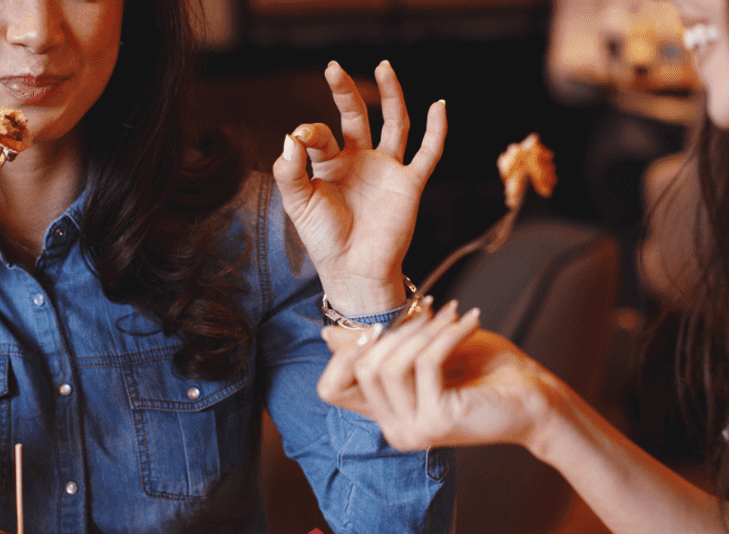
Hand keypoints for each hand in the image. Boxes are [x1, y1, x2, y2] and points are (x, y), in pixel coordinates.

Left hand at [272, 60, 446, 315]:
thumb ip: (289, 172)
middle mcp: (360, 161)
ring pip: (394, 124)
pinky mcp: (409, 185)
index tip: (301, 139)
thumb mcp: (299, 205)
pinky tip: (438, 106)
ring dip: (391, 95)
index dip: (310, 132)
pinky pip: (428, 153)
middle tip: (333, 68)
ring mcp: (386, 170)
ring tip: (384, 67)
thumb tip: (290, 136)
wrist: (354, 272)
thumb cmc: (325, 241)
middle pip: (357, 116)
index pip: (321, 135)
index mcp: (330, 165)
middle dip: (345, 93)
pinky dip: (436, 130)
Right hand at [317, 303, 563, 450]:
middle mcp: (394, 431)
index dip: (343, 352)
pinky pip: (425, 364)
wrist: (537, 398)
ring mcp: (414, 430)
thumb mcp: (426, 351)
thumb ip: (383, 346)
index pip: (331, 389)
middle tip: (432, 308)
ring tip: (452, 313)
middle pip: (362, 368)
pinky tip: (469, 320)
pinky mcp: (438, 421)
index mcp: (387, 416)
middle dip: (395, 329)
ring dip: (422, 330)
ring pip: (390, 366)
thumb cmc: (485, 371)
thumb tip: (328, 334)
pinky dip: (446, 334)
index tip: (381, 322)